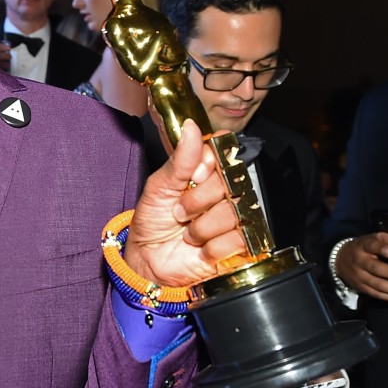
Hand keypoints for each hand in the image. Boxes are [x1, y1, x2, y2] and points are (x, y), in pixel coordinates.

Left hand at [123, 119, 246, 286]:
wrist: (147, 259)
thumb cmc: (152, 221)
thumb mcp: (159, 187)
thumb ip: (180, 160)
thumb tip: (192, 127)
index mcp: (205, 174)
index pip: (223, 153)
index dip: (207, 164)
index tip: (192, 176)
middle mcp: (223, 193)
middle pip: (228, 181)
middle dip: (196, 200)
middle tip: (179, 212)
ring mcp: (233, 218)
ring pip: (232, 211)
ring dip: (201, 227)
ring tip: (187, 233)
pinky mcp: (239, 245)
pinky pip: (237, 239)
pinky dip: (212, 247)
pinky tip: (200, 249)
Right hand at [336, 232, 387, 299]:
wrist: (341, 259)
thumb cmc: (366, 248)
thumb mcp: (375, 239)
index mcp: (364, 245)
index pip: (371, 245)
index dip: (381, 248)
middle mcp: (360, 260)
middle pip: (376, 268)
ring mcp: (359, 275)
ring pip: (379, 285)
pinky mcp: (361, 287)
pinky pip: (377, 294)